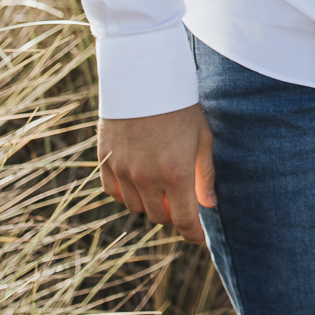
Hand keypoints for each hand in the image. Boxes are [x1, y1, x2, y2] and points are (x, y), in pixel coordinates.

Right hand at [97, 104, 216, 245]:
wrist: (143, 78)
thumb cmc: (180, 106)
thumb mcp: (202, 137)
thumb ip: (205, 175)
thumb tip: (208, 205)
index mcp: (176, 173)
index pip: (184, 221)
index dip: (193, 234)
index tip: (198, 236)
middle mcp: (147, 177)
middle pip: (159, 217)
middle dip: (173, 215)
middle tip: (180, 202)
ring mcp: (123, 170)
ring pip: (136, 207)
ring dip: (150, 204)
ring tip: (160, 187)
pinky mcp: (105, 161)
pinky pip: (114, 192)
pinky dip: (126, 193)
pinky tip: (137, 181)